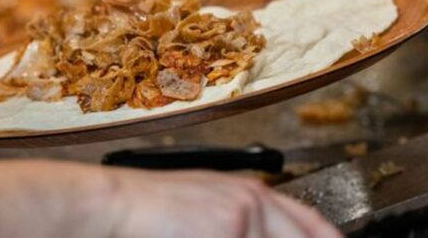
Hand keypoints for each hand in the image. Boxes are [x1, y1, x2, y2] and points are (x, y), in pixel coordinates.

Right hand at [106, 169, 341, 237]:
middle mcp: (255, 201)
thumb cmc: (152, 210)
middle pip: (306, 236)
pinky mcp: (231, 229)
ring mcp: (245, 217)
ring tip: (211, 235)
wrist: (116, 205)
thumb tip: (263, 233)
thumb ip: (245, 223)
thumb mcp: (208, 207)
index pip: (311, 223)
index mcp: (251, 194)